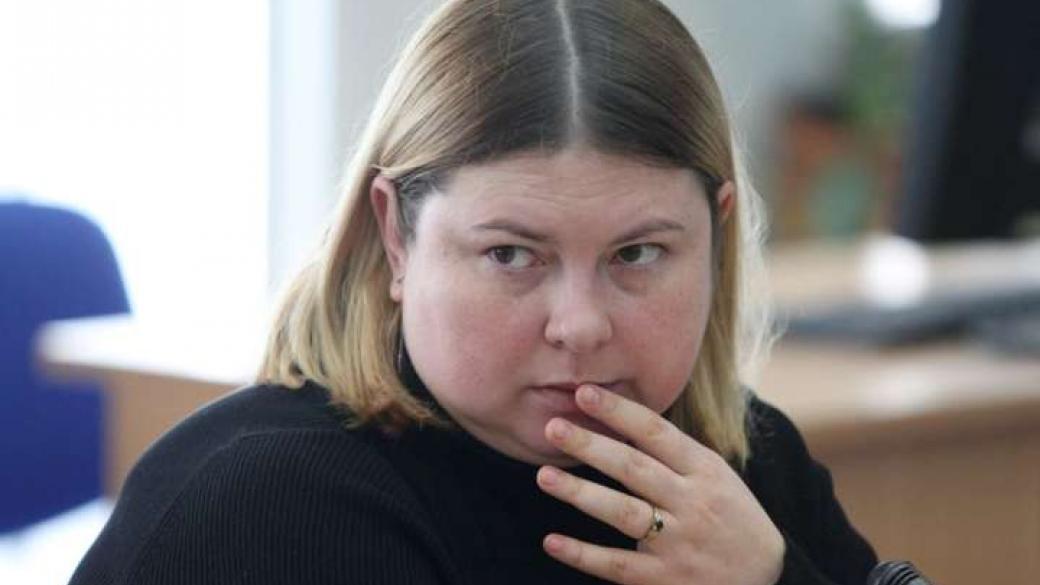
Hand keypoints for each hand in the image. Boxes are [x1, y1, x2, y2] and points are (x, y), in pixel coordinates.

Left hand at [535, 385, 784, 584]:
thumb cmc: (730, 515)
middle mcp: (692, 503)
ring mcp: (678, 543)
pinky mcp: (664, 579)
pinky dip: (582, 554)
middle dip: (591, 445)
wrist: (767, 578)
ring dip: (580, 494)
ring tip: (544, 476)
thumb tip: (617, 416)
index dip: (619, 411)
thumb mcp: (715, 475)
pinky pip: (616, 565)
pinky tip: (552, 540)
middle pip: (634, 468)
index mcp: (705, 470)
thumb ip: (673, 452)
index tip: (583, 393)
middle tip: (552, 427)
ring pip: (623, 513)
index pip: (657, 433)